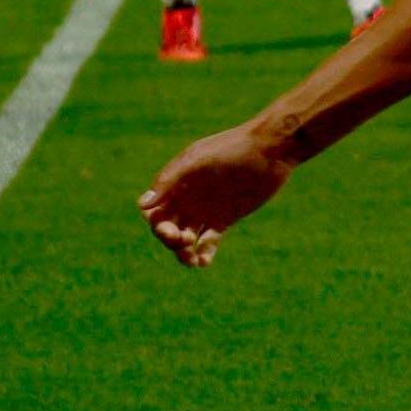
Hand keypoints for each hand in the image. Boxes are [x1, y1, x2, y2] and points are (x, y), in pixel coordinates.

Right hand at [139, 125, 296, 267]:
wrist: (268, 151)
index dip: (155, 224)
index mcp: (174, 184)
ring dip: (184, 252)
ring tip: (192, 260)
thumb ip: (169, 181)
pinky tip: (204, 261)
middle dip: (169, 239)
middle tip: (184, 241)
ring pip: (185, 239)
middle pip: (166, 228)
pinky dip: (204, 253)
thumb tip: (142, 205)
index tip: (169, 229)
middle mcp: (186, 199)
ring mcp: (205, 211)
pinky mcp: (224, 220)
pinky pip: (209, 242)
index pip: (152, 211)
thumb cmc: (229, 149)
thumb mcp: (196, 161)